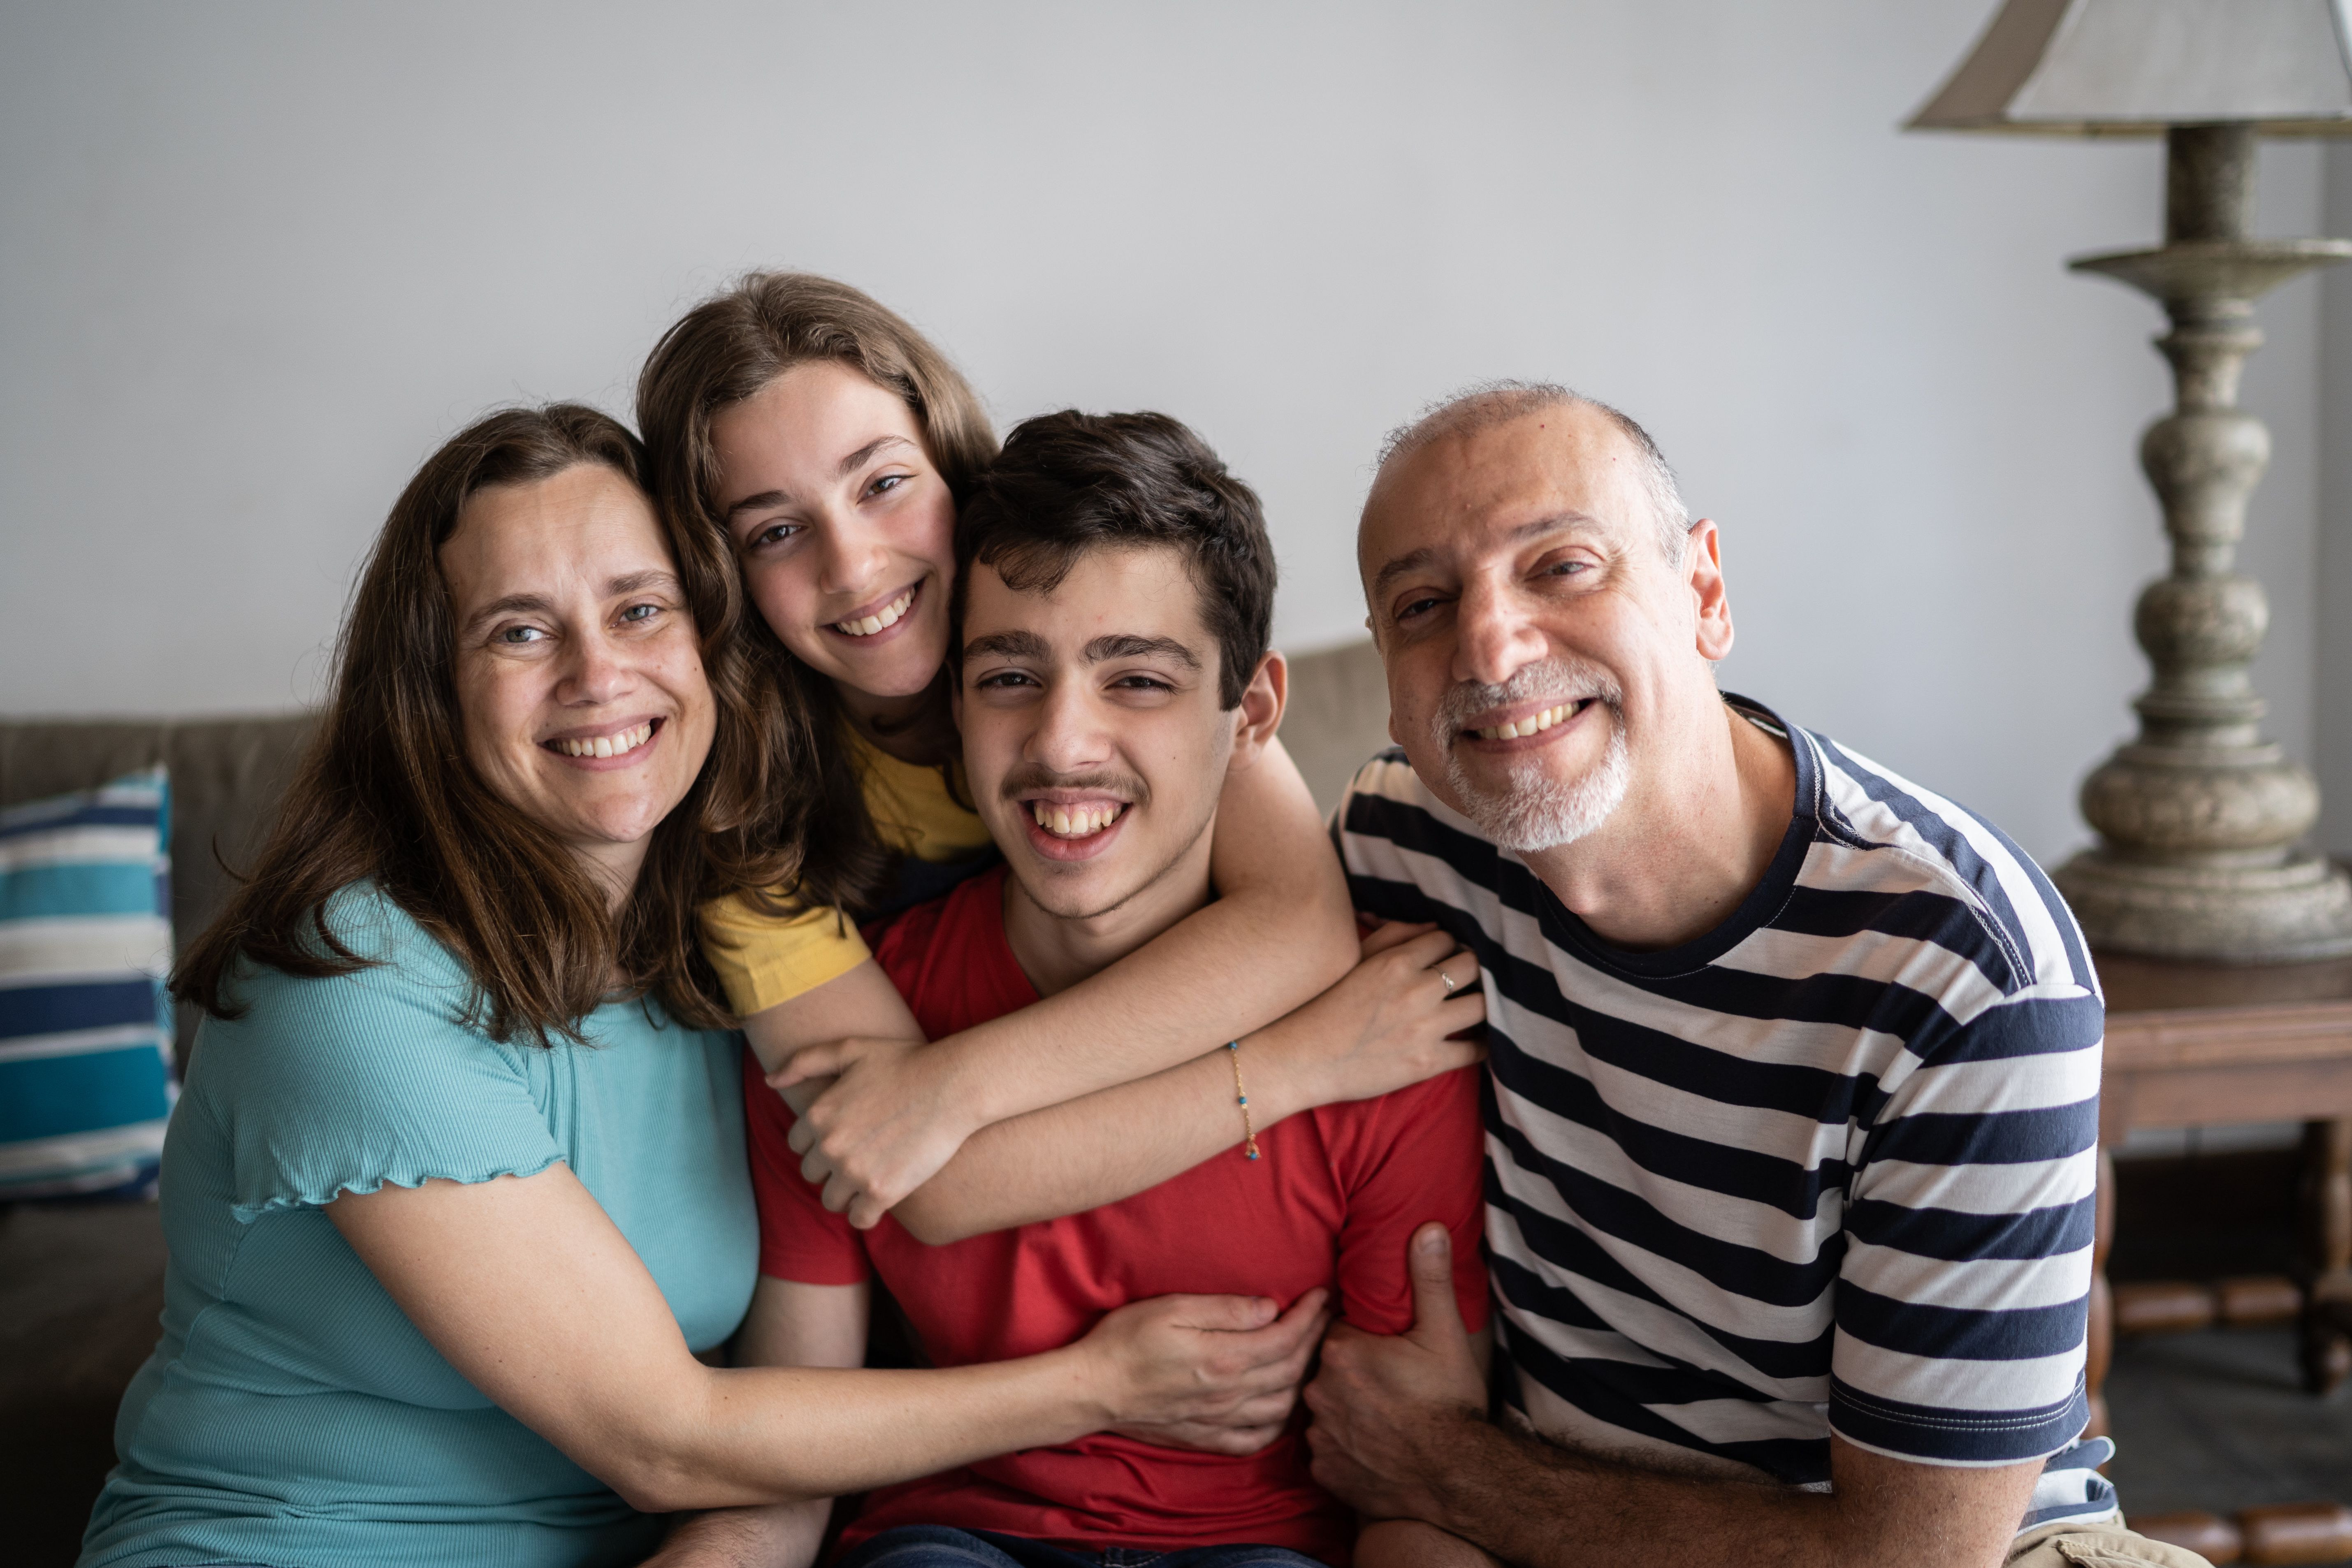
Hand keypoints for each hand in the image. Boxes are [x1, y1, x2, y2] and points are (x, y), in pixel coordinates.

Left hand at [767, 1036, 977, 1227]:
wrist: (953, 1085)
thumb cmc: (906, 1062)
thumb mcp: (851, 1048)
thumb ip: (804, 1061)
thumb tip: (769, 1081)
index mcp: (818, 1114)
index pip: (797, 1145)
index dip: (819, 1142)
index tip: (844, 1137)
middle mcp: (830, 1146)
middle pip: (812, 1175)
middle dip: (831, 1168)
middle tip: (860, 1156)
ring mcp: (854, 1172)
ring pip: (832, 1201)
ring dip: (847, 1193)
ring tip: (870, 1177)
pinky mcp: (882, 1192)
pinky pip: (859, 1219)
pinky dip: (867, 1212)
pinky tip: (882, 1196)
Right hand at [1081, 1287, 1332, 1455]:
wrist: (1091, 1389)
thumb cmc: (1125, 1340)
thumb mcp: (1172, 1309)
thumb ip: (1224, 1310)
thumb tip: (1269, 1308)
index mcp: (1224, 1358)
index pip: (1286, 1337)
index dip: (1311, 1315)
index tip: (1322, 1295)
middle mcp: (1229, 1394)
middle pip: (1292, 1370)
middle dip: (1315, 1340)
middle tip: (1325, 1317)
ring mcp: (1219, 1420)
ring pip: (1283, 1406)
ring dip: (1304, 1380)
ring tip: (1308, 1355)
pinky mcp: (1206, 1437)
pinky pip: (1256, 1439)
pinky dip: (1278, 1423)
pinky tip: (1280, 1405)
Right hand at [1267, 924, 1485, 1109]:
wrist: (1300, 1058)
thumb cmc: (1322, 1005)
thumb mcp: (1352, 959)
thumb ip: (1394, 936)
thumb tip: (1434, 928)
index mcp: (1396, 962)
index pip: (1446, 939)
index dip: (1448, 947)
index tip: (1446, 957)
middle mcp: (1416, 991)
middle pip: (1472, 968)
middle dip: (1470, 970)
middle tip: (1465, 979)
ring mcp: (1424, 1028)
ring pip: (1481, 1006)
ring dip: (1481, 1004)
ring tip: (1475, 1007)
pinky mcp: (1427, 1063)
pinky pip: (1475, 1051)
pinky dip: (1482, 1045)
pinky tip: (1478, 1041)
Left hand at [1306, 1225, 1488, 1520]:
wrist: (1456, 1478)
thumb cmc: (1450, 1404)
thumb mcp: (1445, 1334)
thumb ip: (1430, 1279)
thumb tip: (1428, 1229)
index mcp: (1340, 1352)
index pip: (1336, 1333)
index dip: (1362, 1341)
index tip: (1386, 1353)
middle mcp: (1317, 1391)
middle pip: (1327, 1371)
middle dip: (1353, 1376)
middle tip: (1390, 1387)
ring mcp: (1319, 1435)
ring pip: (1325, 1411)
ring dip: (1346, 1412)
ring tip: (1383, 1418)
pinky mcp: (1324, 1473)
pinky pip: (1326, 1452)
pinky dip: (1344, 1450)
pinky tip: (1372, 1448)